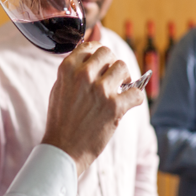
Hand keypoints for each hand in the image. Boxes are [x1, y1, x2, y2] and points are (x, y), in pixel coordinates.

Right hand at [42, 42, 144, 175]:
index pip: (90, 46)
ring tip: (120, 90)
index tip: (103, 63)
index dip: (99, 54)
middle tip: (114, 77)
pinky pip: (136, 92)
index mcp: (68, 69)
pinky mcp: (114, 106)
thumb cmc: (61, 120)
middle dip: (113, 64)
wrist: (63, 149)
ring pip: (123, 68)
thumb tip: (90, 51)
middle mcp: (83, 75)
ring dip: (125, 78)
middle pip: (108, 53)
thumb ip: (73, 70)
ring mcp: (100, 90)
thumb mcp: (59, 88)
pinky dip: (135, 98)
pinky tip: (128, 104)